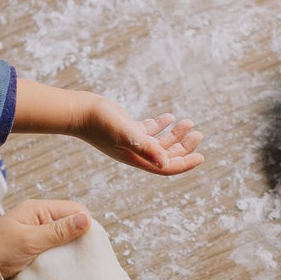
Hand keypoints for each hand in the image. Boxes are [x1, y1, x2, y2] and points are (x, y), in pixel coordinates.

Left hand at [0, 199, 89, 278]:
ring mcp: (36, 235)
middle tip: (84, 258)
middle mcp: (39, 219)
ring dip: (69, 252)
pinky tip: (63, 269)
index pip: (74, 210)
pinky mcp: (33, 250)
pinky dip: (59, 259)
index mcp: (38, 210)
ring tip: (75, 265)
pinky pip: (54, 252)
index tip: (90, 245)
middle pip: (71, 225)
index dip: (85, 225)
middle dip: (78, 239)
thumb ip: (58, 231)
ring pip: (64, 240)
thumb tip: (87, 220)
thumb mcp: (29, 241)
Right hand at [71, 96, 203, 174]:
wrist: (78, 112)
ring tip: (189, 123)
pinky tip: (170, 117)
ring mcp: (131, 142)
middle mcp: (135, 153)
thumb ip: (145, 147)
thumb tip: (165, 162)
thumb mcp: (125, 133)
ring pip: (159, 142)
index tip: (201, 157)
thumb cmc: (99, 123)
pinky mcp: (127, 129)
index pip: (165, 167)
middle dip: (184, 147)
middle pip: (166, 155)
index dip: (185, 163)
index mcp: (136, 159)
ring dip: (175, 135)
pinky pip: (149, 131)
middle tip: (198, 134)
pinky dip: (161, 125)